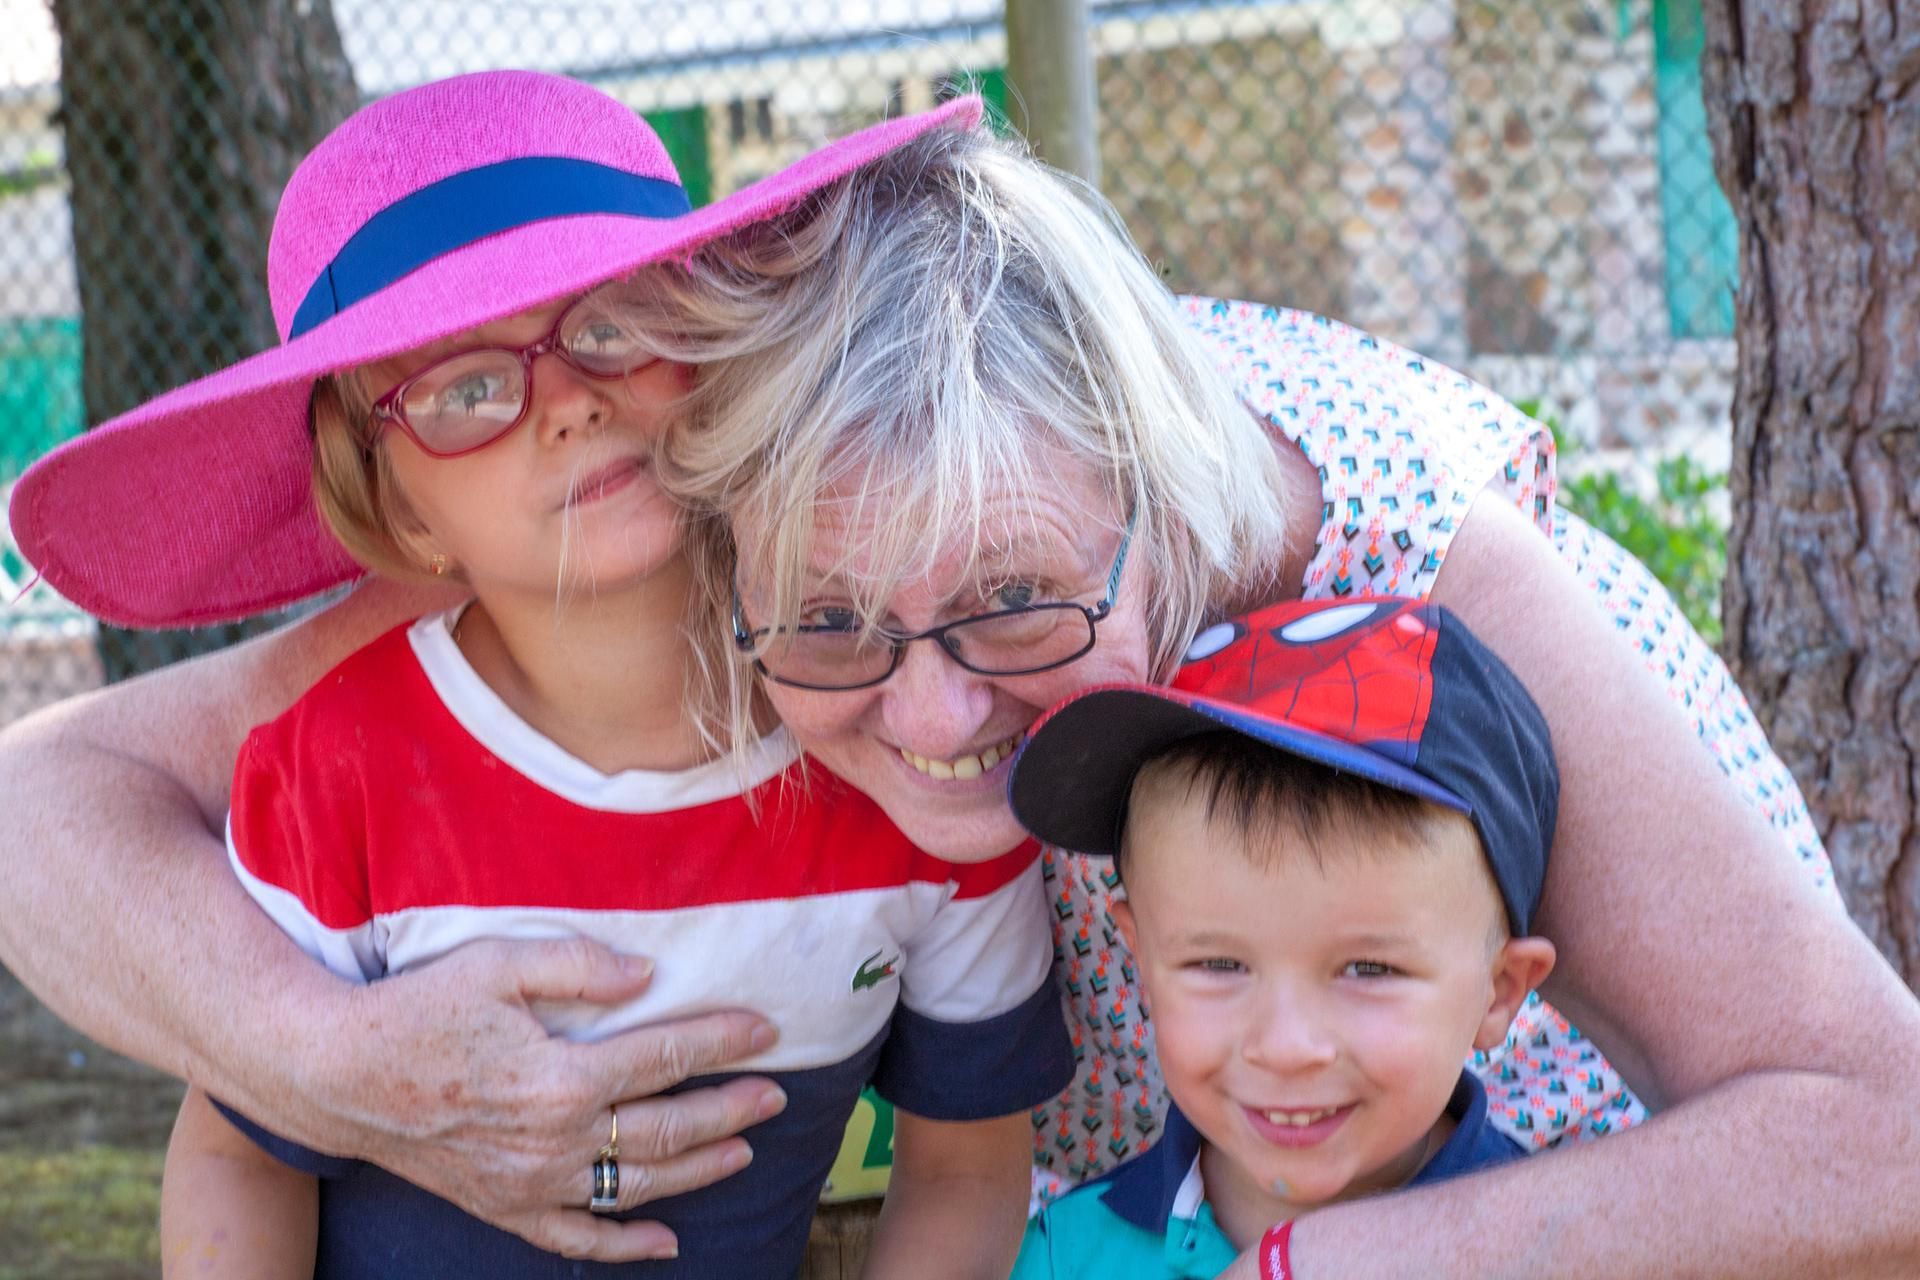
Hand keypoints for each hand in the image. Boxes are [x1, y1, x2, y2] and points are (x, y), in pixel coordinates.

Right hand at [304, 936, 784, 1260]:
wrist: (336, 1076)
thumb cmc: (419, 1008)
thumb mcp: (499, 962)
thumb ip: (580, 965)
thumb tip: (649, 978)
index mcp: (562, 1076)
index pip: (665, 1056)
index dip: (721, 1041)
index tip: (766, 1030)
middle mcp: (555, 1139)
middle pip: (666, 1128)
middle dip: (729, 1109)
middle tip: (777, 1093)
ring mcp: (531, 1182)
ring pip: (636, 1185)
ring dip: (698, 1170)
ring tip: (745, 1149)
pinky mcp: (503, 1207)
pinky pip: (576, 1239)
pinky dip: (626, 1246)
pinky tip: (668, 1242)